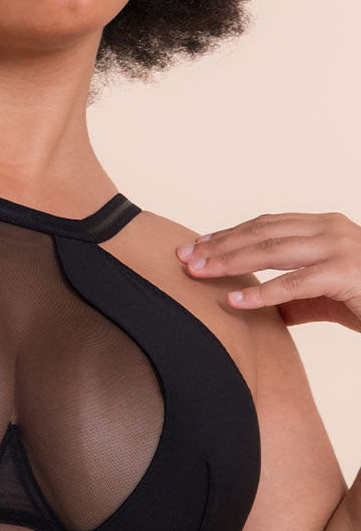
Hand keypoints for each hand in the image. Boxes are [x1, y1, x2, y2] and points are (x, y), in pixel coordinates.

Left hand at [174, 211, 360, 332]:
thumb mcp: (327, 295)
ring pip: (271, 250)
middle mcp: (329, 228)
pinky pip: (294, 283)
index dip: (228, 233)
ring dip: (229, 262)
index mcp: (323, 226)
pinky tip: (234, 301)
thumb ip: (294, 297)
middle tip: (185, 257)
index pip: (265, 224)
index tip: (197, 244)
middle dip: (219, 245)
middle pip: (261, 232)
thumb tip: (255, 306)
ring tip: (198, 273)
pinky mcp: (346, 274)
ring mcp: (339, 248)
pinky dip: (261, 293)